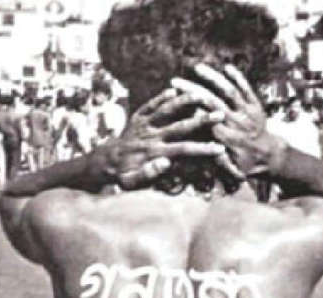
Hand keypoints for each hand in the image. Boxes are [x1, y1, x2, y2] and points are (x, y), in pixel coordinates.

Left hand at [101, 88, 241, 189]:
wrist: (102, 162)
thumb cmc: (122, 176)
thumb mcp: (132, 182)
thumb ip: (149, 173)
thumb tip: (166, 162)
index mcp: (153, 152)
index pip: (183, 149)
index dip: (203, 149)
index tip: (220, 148)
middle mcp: (150, 136)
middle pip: (180, 126)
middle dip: (201, 120)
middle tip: (220, 114)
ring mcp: (143, 124)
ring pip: (166, 110)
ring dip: (184, 101)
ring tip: (201, 94)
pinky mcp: (136, 118)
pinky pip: (149, 105)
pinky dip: (160, 97)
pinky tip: (173, 89)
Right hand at [171, 64, 285, 176]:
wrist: (272, 156)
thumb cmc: (246, 164)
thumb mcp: (232, 169)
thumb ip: (219, 160)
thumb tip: (203, 153)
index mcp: (229, 138)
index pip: (207, 121)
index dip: (191, 109)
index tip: (175, 99)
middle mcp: (238, 123)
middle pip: (213, 102)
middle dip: (193, 90)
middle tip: (176, 82)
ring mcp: (248, 112)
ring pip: (230, 91)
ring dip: (213, 78)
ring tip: (197, 68)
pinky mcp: (256, 105)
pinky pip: (247, 89)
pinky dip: (238, 77)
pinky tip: (227, 67)